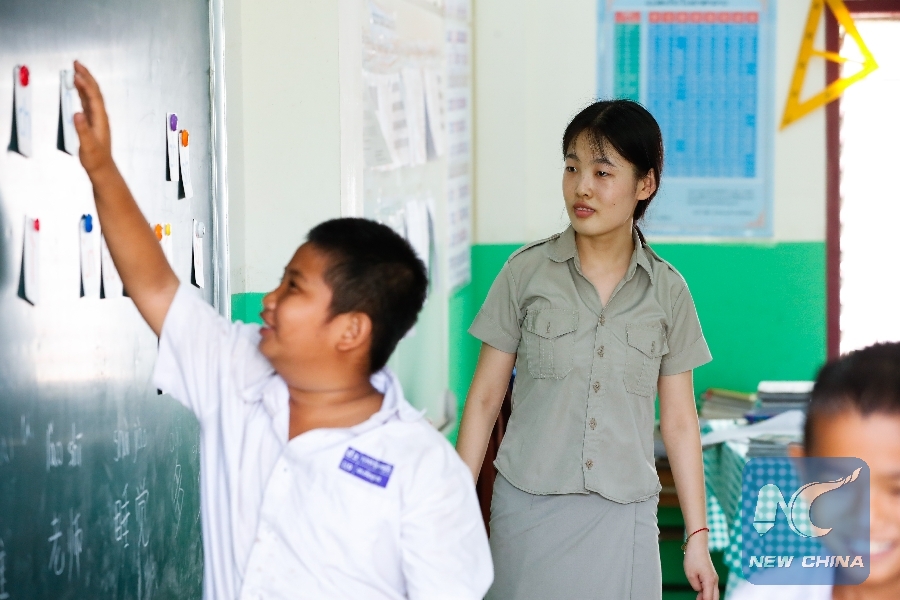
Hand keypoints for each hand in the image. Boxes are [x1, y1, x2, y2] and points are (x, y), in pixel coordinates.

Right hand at [72, 61, 114, 176]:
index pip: (94, 97)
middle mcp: (100, 116)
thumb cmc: (95, 159)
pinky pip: (88, 102)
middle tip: (76, 63)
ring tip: (76, 70)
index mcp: (100, 119)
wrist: (102, 168)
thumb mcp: (87, 145)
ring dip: (85, 82)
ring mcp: (97, 118)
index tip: (76, 74)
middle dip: (86, 76)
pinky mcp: (93, 122)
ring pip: (91, 95)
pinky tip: (78, 89)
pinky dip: (83, 92)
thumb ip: (82, 130)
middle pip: (94, 92)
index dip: (85, 85)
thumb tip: (77, 113)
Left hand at [684, 530, 718, 599]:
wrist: (698, 545)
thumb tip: (699, 591)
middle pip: (714, 598)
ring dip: (706, 597)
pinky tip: (699, 593)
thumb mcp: (690, 574)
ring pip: (714, 593)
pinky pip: (711, 588)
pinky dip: (707, 592)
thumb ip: (695, 586)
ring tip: (697, 598)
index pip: (708, 598)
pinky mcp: (712, 575)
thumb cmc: (693, 558)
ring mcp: (714, 578)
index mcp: (709, 581)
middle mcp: (714, 581)